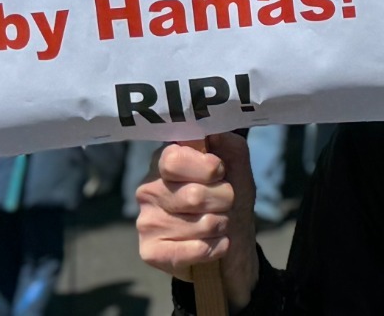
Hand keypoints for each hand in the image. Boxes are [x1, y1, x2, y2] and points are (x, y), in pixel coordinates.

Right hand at [136, 135, 259, 308]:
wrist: (233, 242)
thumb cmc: (230, 198)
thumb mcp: (236, 167)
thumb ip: (228, 144)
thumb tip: (213, 131)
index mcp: (164, 160)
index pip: (175, 160)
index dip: (207, 168)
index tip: (220, 172)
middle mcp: (148, 189)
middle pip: (193, 196)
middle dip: (224, 200)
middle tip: (226, 203)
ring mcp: (146, 222)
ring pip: (199, 225)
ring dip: (222, 225)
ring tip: (219, 223)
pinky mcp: (150, 252)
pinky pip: (192, 251)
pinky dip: (215, 248)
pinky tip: (215, 244)